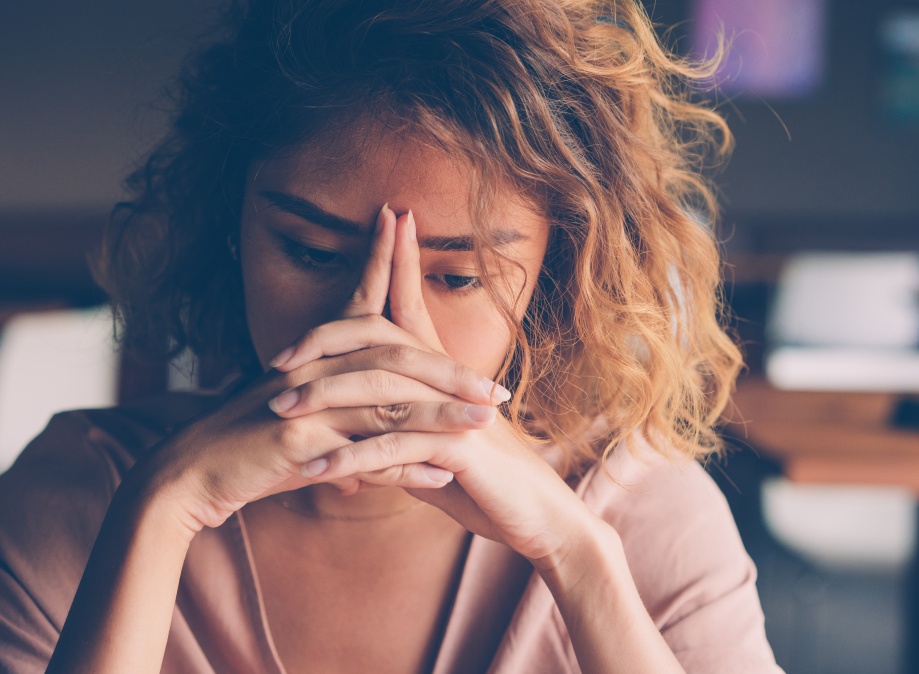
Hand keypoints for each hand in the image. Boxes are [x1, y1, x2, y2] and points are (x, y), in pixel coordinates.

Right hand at [139, 205, 506, 533]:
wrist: (191, 475)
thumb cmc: (251, 447)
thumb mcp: (304, 415)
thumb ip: (350, 410)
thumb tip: (399, 423)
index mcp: (316, 356)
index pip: (359, 302)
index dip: (383, 260)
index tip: (404, 219)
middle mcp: (314, 369)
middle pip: (393, 356)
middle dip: (450, 372)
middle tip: (499, 389)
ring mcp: (306, 403)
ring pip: (387, 402)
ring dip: (442, 416)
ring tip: (486, 425)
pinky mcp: (298, 441)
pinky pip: (363, 453)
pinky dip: (406, 468)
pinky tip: (441, 477)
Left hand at [270, 208, 602, 567]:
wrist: (538, 517)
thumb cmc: (486, 483)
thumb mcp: (434, 451)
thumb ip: (399, 433)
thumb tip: (360, 435)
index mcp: (444, 374)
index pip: (412, 306)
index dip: (397, 261)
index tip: (384, 220)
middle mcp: (450, 382)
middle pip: (382, 339)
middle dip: (326, 341)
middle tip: (276, 360)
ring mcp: (456, 412)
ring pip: (380, 390)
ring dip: (323, 401)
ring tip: (278, 413)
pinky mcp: (459, 449)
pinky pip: (393, 448)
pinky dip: (350, 460)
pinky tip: (315, 472)